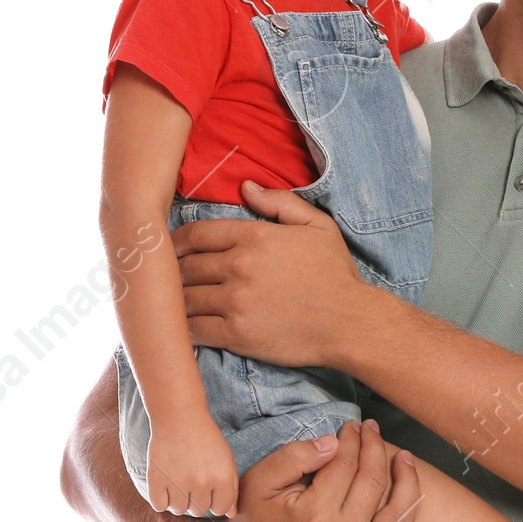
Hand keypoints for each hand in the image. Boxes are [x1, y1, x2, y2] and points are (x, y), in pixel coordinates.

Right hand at [146, 414, 238, 516]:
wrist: (179, 417)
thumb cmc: (206, 438)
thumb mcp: (226, 459)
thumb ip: (232, 487)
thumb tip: (230, 514)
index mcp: (223, 477)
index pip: (220, 509)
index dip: (215, 502)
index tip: (209, 491)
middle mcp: (202, 482)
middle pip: (199, 511)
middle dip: (197, 500)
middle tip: (192, 482)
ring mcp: (178, 482)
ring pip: (179, 510)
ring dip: (179, 501)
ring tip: (178, 483)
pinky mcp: (157, 479)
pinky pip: (159, 506)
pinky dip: (162, 500)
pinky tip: (165, 487)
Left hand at [175, 180, 374, 369]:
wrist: (351, 323)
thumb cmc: (336, 275)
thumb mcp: (318, 226)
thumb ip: (280, 202)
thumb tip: (246, 186)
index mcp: (254, 236)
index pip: (196, 234)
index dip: (176, 242)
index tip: (171, 251)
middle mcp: (239, 266)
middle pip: (186, 267)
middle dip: (175, 273)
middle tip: (172, 280)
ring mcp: (236, 302)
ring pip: (185, 298)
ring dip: (176, 301)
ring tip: (174, 305)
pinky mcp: (237, 335)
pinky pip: (194, 329)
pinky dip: (183, 329)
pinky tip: (184, 328)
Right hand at [214, 420, 452, 521]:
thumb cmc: (252, 519)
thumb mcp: (259, 480)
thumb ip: (295, 456)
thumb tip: (333, 442)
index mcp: (315, 514)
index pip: (346, 464)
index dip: (351, 439)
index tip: (351, 427)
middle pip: (374, 483)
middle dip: (376, 449)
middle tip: (373, 431)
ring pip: (397, 516)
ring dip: (409, 482)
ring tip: (407, 459)